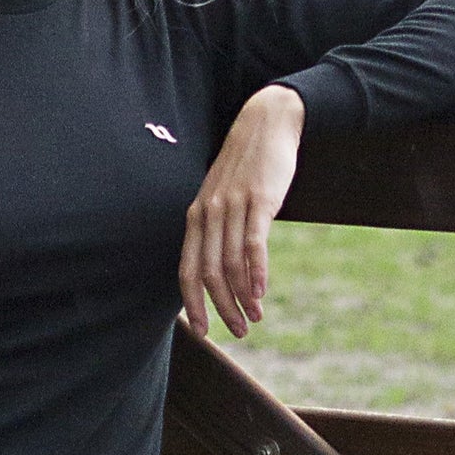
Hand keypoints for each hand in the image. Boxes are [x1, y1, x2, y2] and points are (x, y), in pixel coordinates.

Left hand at [179, 85, 305, 338]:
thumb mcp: (223, 197)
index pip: (187, 270)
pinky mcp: (258, 200)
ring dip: (242, 297)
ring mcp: (232, 207)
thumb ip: (218, 229)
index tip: (202, 331)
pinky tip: (261, 292)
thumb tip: (223, 268)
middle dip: (221, 309)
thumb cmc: (247, 167)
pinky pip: (253, 243)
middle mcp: (208, 214)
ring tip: (255, 318)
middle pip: (209, 273)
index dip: (192, 304)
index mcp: (196, 217)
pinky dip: (256, 272)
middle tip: (238, 332)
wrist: (267, 123)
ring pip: (231, 264)